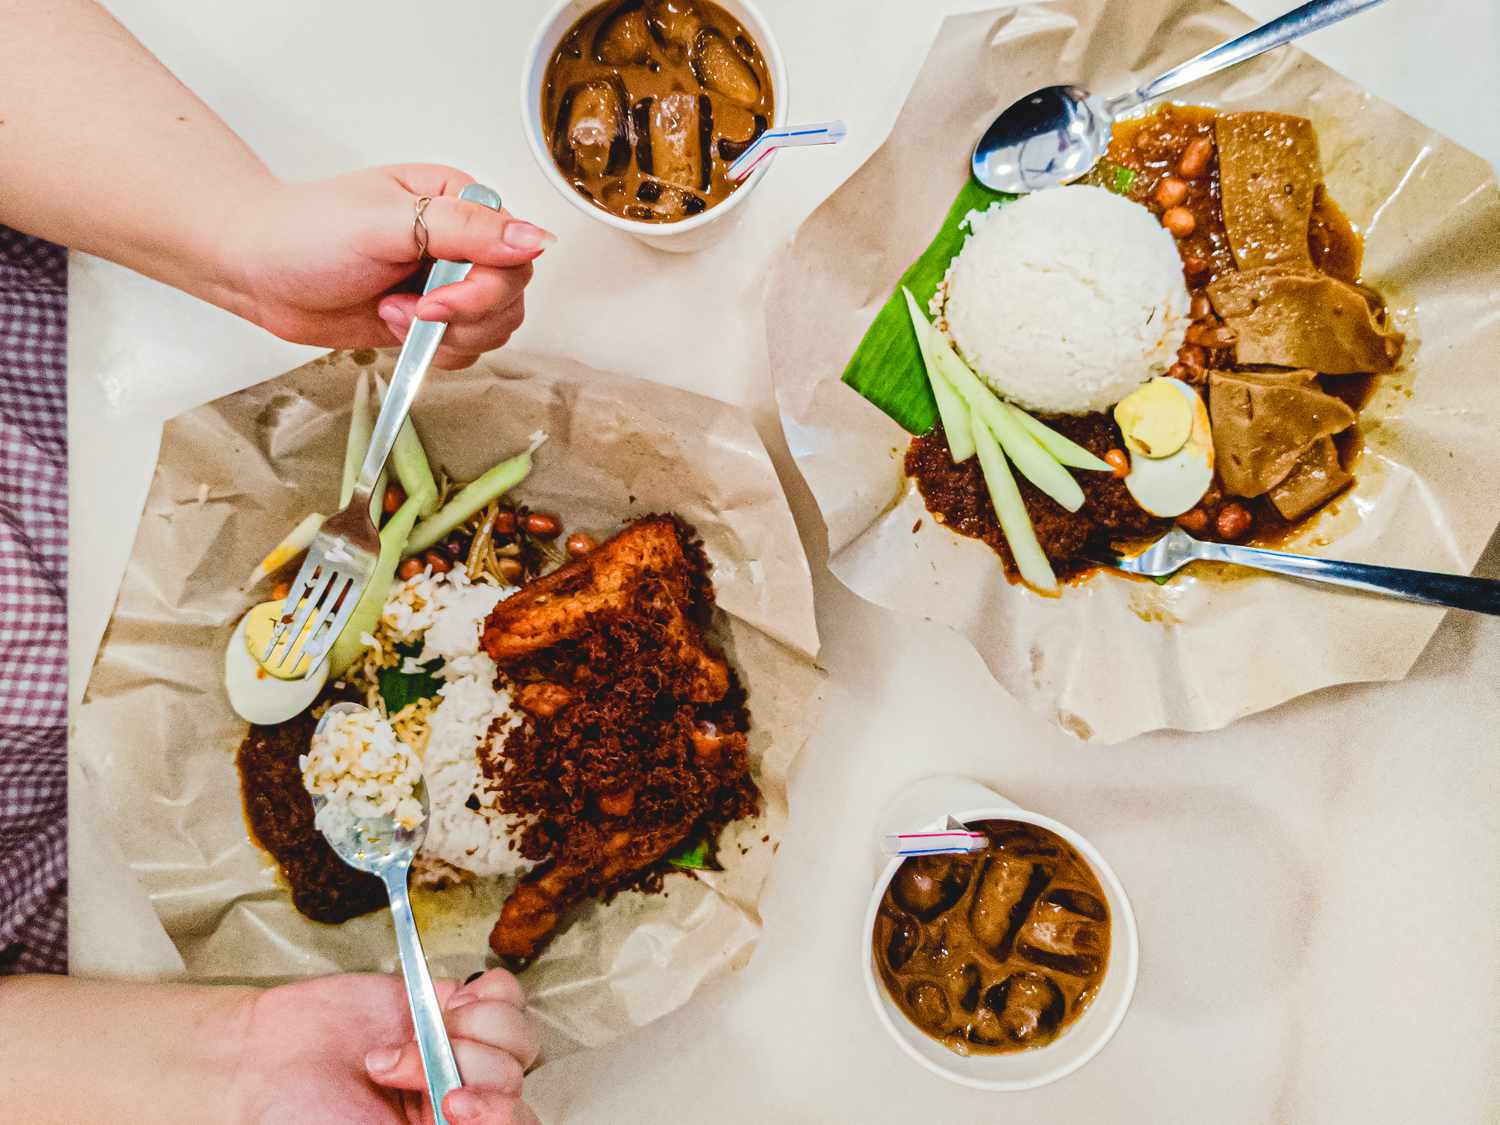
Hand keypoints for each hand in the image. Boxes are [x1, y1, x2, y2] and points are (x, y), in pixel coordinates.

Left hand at [224, 165, 553, 368]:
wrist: (256, 271)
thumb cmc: (305, 233)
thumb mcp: (386, 222)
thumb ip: (465, 229)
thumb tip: (536, 237)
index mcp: (459, 202)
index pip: (515, 251)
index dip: (485, 286)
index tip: (437, 297)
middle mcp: (462, 241)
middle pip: (511, 295)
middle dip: (464, 316)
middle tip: (410, 311)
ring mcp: (448, 282)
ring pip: (495, 327)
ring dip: (447, 336)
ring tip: (392, 314)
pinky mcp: (430, 319)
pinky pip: (468, 348)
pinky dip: (437, 352)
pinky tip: (393, 328)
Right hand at [229, 969, 541, 1124]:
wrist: (264, 1062)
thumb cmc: (304, 1117)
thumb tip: (469, 1117)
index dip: (498, 1115)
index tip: (453, 1107)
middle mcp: (464, 1098)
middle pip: (513, 1077)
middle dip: (458, 1068)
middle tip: (396, 1071)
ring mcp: (460, 1050)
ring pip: (515, 1035)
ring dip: (465, 1033)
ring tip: (406, 1041)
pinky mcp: (450, 1004)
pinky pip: (502, 994)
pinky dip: (484, 997)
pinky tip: (447, 1008)